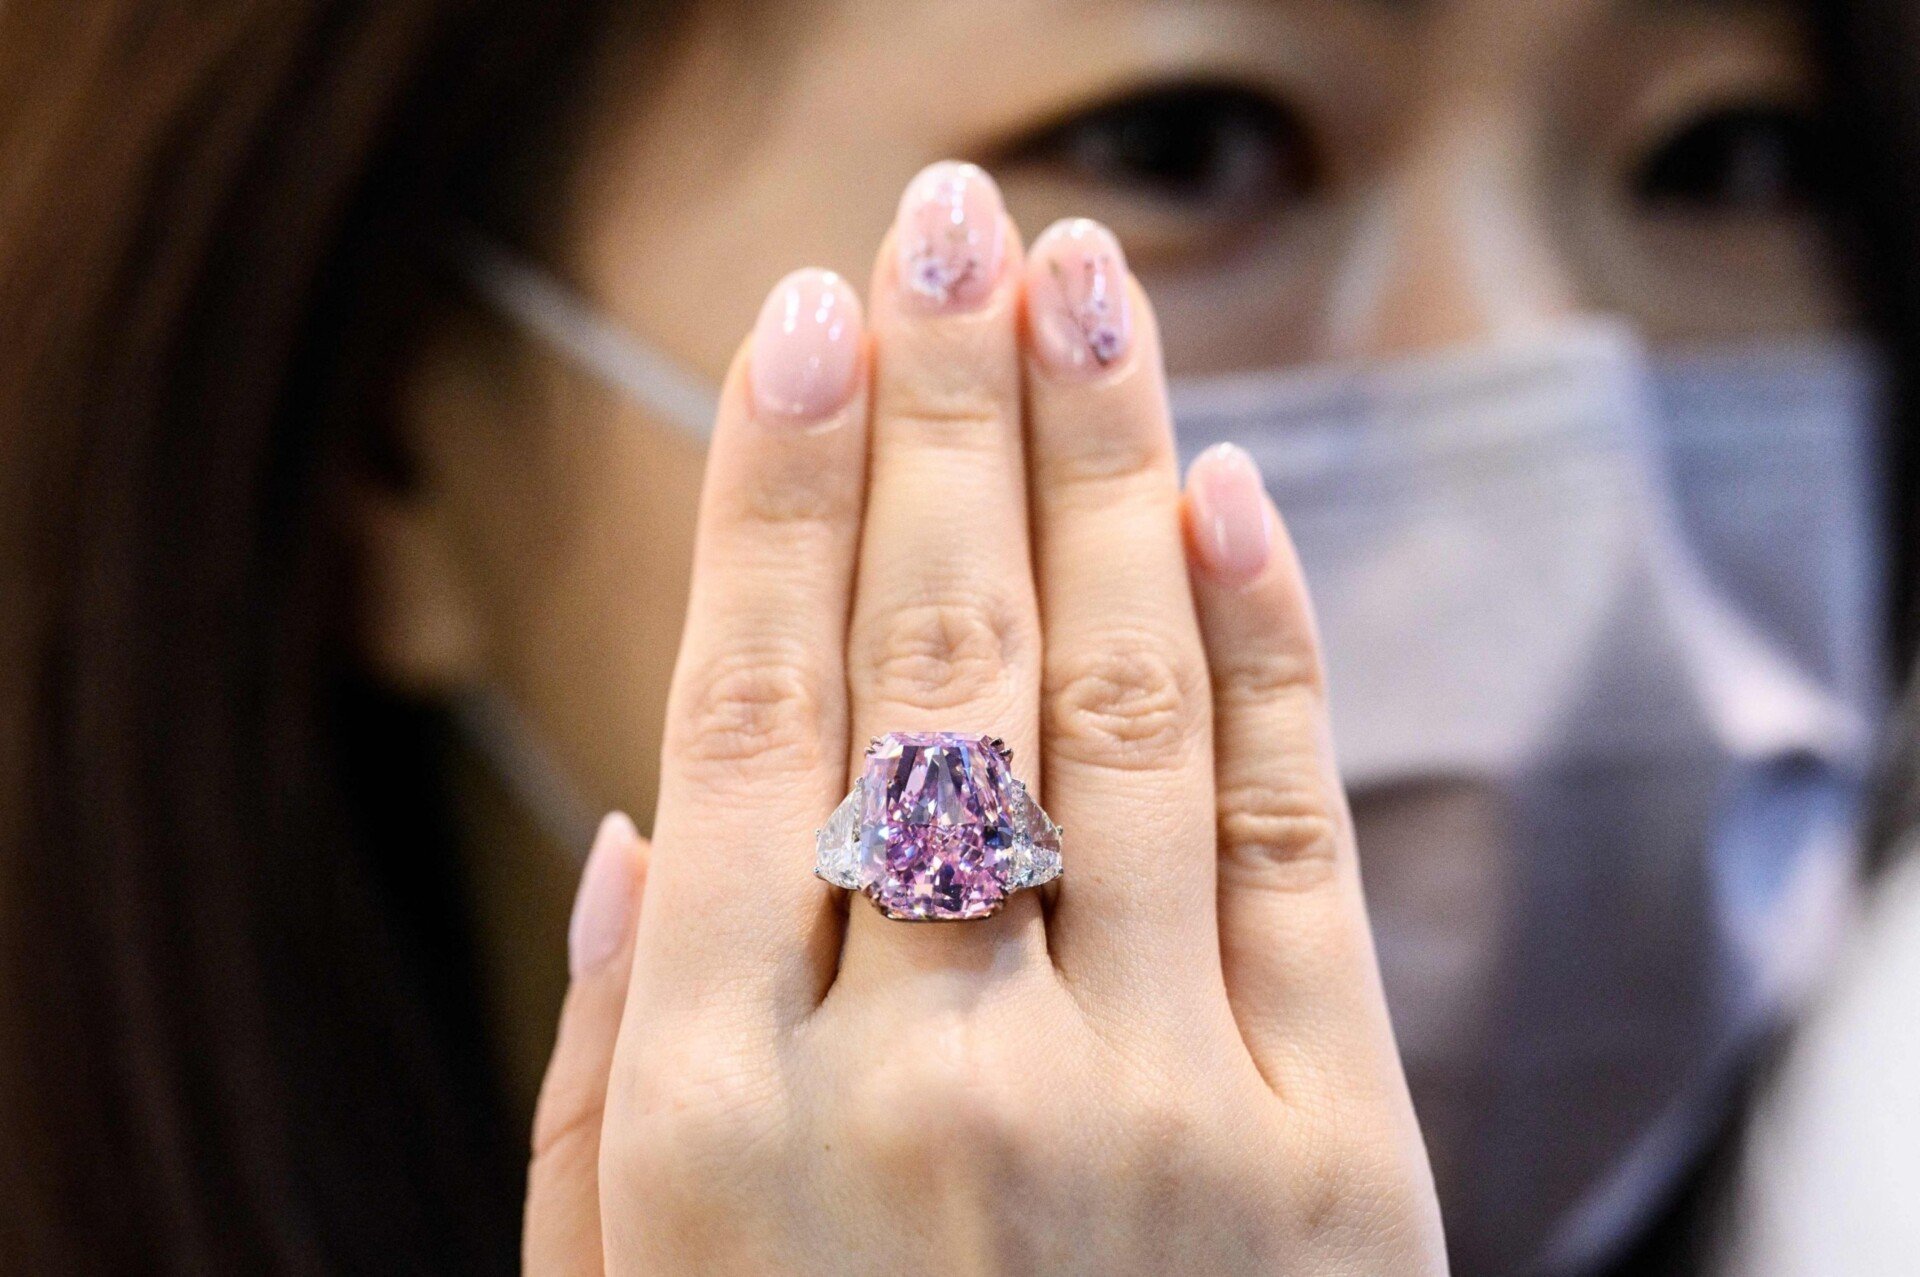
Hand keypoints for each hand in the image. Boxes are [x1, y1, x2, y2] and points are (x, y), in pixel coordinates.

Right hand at [524, 163, 1445, 1274]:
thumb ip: (618, 1064)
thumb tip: (637, 816)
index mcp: (726, 1118)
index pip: (750, 715)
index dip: (773, 490)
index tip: (803, 314)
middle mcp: (936, 1086)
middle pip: (940, 663)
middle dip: (939, 411)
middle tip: (945, 225)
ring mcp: (1158, 1116)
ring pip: (1130, 707)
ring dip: (1102, 464)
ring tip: (1080, 285)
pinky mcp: (1339, 1161)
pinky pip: (1303, 847)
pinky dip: (1271, 649)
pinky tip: (1223, 490)